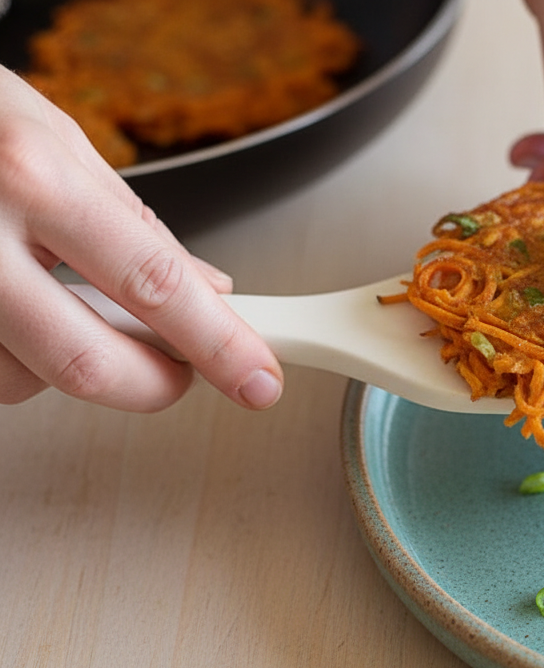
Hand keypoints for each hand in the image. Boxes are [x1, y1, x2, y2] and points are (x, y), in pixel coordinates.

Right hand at [0, 67, 282, 410]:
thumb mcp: (57, 141)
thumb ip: (135, 224)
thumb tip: (210, 291)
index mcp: (32, 179)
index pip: (154, 286)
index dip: (218, 344)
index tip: (256, 379)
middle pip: (89, 362)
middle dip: (153, 385)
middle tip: (179, 374)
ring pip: (27, 379)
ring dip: (69, 363)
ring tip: (62, 303)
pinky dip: (19, 358)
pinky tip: (20, 309)